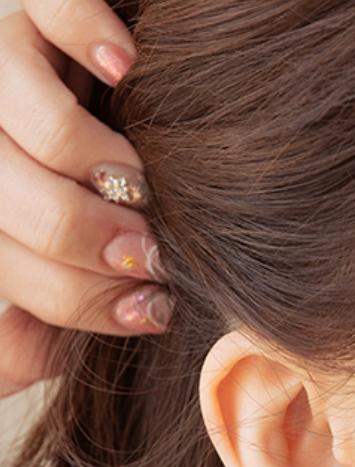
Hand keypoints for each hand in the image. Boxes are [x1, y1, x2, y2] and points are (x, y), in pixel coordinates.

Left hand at [0, 0, 173, 398]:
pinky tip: (125, 70)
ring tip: (144, 180)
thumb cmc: (49, 187)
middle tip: (153, 251)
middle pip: (38, 215)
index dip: (92, 305)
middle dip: (103, 246)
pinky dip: (93, 39)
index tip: (151, 310)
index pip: (24, 276)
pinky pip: (57, 14)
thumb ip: (32, 314)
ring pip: (49, 134)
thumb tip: (41, 366)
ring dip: (110, 170)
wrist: (45, 74)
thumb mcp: (27, 258)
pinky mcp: (27, 5)